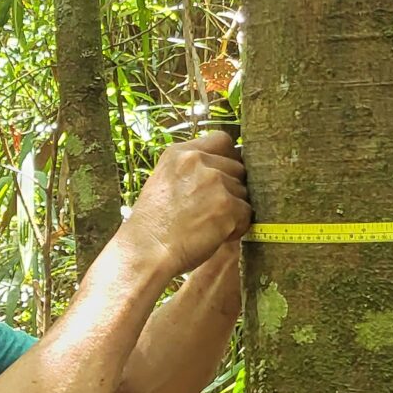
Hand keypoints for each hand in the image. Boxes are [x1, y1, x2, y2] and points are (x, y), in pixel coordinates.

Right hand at [126, 132, 251, 275]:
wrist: (146, 251)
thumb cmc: (153, 226)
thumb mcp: (165, 182)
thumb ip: (192, 171)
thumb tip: (225, 172)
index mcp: (180, 153)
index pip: (222, 140)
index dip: (228, 160)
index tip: (222, 178)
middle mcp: (197, 161)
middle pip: (238, 168)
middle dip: (231, 189)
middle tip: (210, 211)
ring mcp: (214, 181)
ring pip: (244, 192)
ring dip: (233, 210)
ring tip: (208, 225)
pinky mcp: (226, 204)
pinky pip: (246, 214)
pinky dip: (236, 229)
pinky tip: (215, 236)